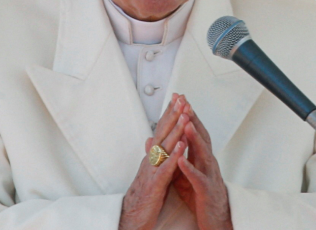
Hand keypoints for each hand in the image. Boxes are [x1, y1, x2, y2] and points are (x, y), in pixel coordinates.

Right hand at [119, 94, 189, 229]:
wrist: (131, 217)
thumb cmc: (142, 195)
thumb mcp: (148, 171)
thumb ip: (152, 155)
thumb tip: (151, 139)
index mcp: (152, 156)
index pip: (161, 130)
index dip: (169, 114)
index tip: (177, 99)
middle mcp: (151, 160)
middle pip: (162, 133)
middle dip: (173, 115)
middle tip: (181, 99)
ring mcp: (152, 171)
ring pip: (164, 147)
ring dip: (175, 130)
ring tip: (184, 115)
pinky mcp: (155, 184)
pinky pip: (166, 168)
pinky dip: (174, 155)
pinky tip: (181, 145)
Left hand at [172, 101, 232, 229]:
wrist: (215, 217)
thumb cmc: (200, 194)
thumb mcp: (183, 171)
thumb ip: (174, 155)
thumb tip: (158, 140)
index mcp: (200, 156)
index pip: (193, 130)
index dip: (186, 114)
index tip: (179, 98)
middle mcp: (206, 162)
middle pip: (200, 136)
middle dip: (192, 119)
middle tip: (185, 103)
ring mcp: (208, 174)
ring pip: (202, 153)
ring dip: (194, 138)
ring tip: (186, 124)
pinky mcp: (205, 190)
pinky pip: (197, 178)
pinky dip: (189, 168)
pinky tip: (182, 160)